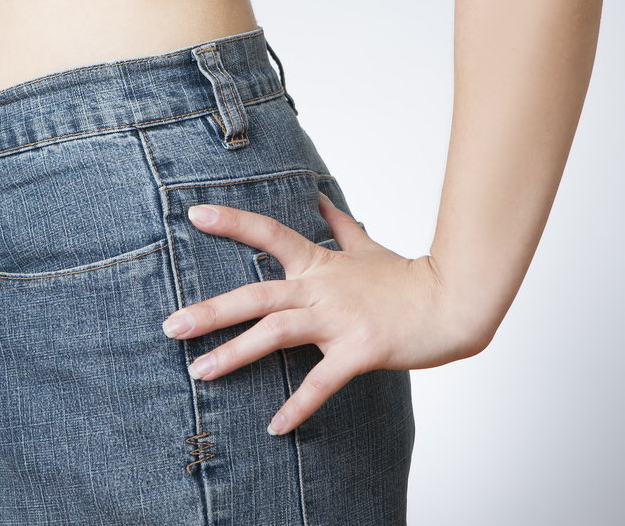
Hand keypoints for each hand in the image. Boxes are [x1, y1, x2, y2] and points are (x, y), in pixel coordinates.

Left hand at [160, 195, 488, 434]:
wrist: (453, 301)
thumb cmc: (409, 278)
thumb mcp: (368, 247)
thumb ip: (338, 226)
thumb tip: (318, 199)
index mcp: (320, 264)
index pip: (269, 234)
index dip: (232, 222)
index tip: (195, 215)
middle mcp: (322, 289)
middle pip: (256, 295)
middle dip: (210, 311)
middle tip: (170, 326)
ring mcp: (339, 319)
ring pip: (275, 334)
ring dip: (234, 354)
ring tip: (199, 372)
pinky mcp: (360, 350)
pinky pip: (322, 381)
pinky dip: (298, 405)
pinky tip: (274, 426)